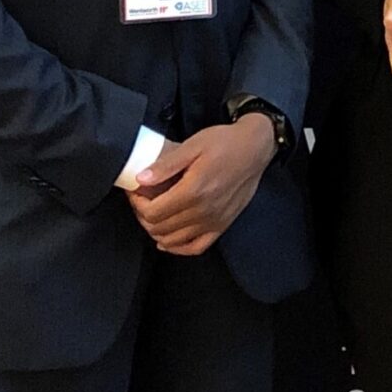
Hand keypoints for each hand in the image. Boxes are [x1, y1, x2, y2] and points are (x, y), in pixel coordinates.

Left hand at [126, 114, 275, 255]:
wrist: (255, 148)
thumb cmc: (225, 143)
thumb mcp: (193, 145)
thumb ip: (166, 165)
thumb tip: (141, 179)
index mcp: (194, 190)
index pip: (152, 212)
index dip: (138, 204)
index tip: (136, 192)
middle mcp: (204, 211)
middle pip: (159, 228)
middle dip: (144, 215)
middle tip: (143, 200)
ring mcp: (214, 221)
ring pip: (173, 240)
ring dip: (157, 231)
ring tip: (154, 214)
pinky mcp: (223, 225)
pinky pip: (196, 247)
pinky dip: (179, 248)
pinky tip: (169, 240)